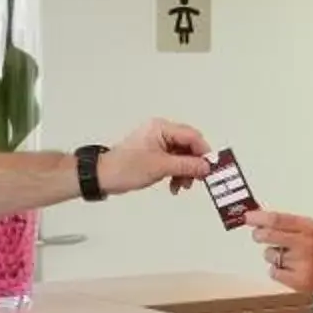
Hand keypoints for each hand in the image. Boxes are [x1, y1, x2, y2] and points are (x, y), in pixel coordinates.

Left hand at [99, 117, 214, 196]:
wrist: (104, 176)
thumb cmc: (124, 167)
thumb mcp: (161, 167)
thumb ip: (187, 165)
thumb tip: (205, 166)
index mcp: (161, 128)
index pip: (192, 136)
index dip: (203, 152)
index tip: (209, 168)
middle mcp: (160, 132)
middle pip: (189, 146)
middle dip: (193, 164)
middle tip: (197, 179)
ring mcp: (157, 143)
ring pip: (182, 155)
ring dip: (185, 171)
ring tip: (182, 185)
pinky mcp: (154, 154)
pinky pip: (173, 161)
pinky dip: (176, 173)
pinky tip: (174, 185)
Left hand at [246, 210, 312, 293]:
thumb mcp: (307, 227)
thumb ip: (284, 223)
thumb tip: (259, 218)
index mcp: (307, 227)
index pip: (277, 219)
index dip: (258, 218)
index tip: (248, 217)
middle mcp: (305, 244)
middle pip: (269, 236)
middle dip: (259, 235)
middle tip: (258, 235)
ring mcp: (302, 263)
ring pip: (270, 255)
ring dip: (273, 255)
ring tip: (288, 257)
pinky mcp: (298, 280)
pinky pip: (273, 272)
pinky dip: (277, 270)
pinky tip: (289, 268)